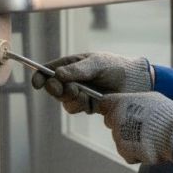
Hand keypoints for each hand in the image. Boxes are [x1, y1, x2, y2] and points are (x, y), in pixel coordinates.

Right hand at [31, 52, 152, 114]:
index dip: (40, 76)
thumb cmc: (115, 66)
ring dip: (70, 98)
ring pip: (64, 101)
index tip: (36, 82)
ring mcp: (79, 93)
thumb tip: (57, 74)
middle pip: (53, 88)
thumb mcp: (97, 64)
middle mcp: (72, 80)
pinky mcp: (88, 105)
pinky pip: (76, 108)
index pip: (49, 70)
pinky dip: (80, 104)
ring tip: (81, 92)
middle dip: (55, 89)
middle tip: (63, 88)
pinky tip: (90, 99)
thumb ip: (78, 70)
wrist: (135, 82)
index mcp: (71, 65)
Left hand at [96, 92, 172, 164]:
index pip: (104, 103)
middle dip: (121, 123)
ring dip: (130, 138)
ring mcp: (118, 136)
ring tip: (148, 136)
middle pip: (110, 121)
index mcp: (121, 102)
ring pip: (119, 138)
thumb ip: (135, 101)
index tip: (116, 109)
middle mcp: (116, 118)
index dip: (110, 106)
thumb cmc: (166, 115)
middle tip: (138, 124)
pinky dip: (136, 152)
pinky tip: (148, 146)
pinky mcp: (124, 151)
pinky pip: (127, 152)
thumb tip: (132, 104)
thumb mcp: (151, 98)